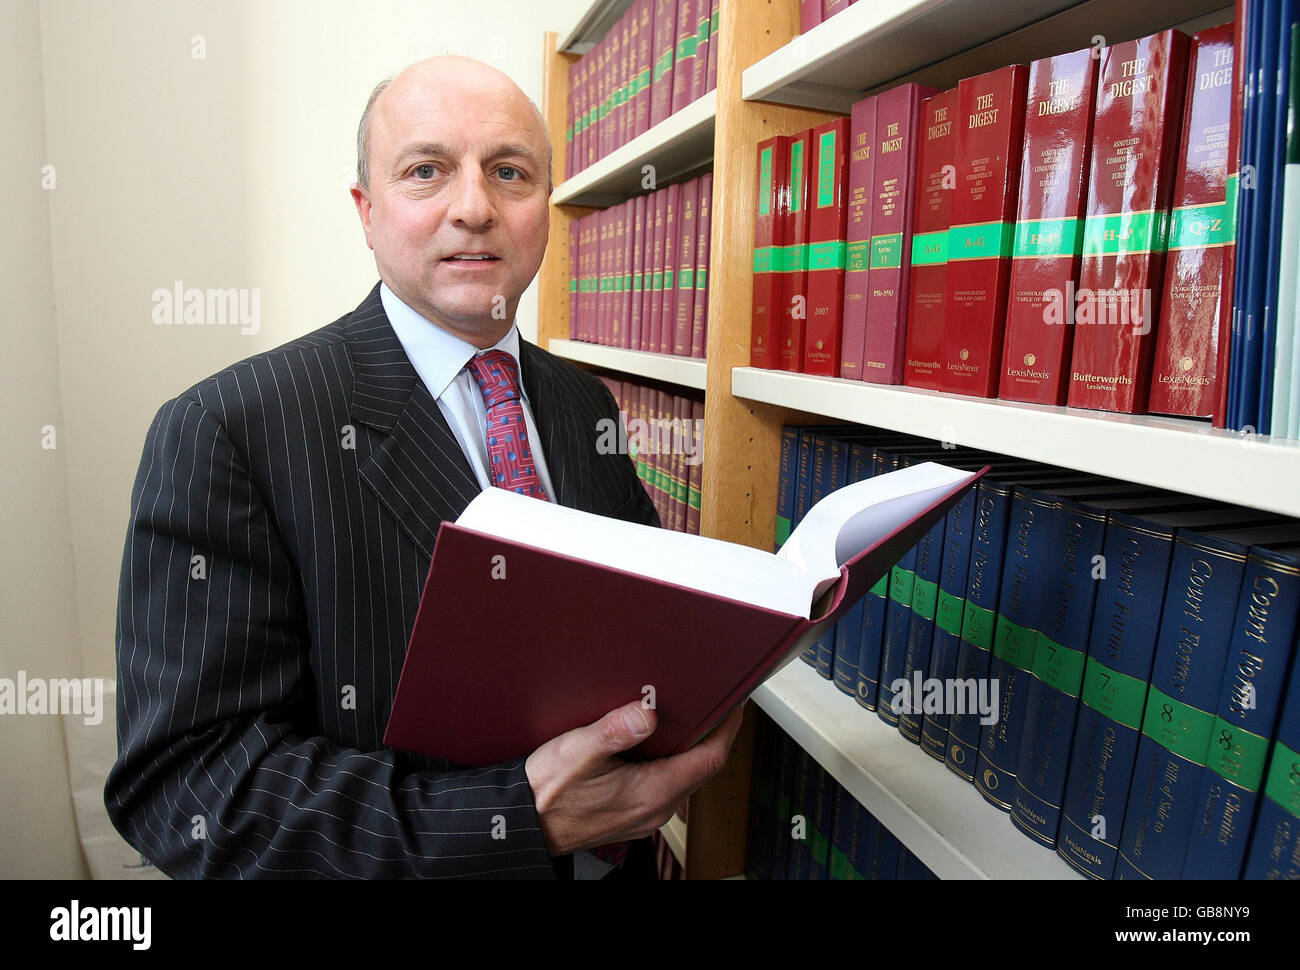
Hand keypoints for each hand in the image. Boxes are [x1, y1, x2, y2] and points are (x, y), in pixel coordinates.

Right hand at [524, 702, 744, 856]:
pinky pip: (664, 785)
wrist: (522, 822)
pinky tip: (653, 744)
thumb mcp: (578, 750)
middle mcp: (655, 809)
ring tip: (685, 717)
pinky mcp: (631, 814)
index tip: (734, 703)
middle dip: (710, 734)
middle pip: (701, 767)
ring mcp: (644, 815)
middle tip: (711, 702)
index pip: (710, 759)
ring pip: (683, 777)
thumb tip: (646, 713)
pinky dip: (668, 762)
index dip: (727, 728)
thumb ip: (614, 729)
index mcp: (652, 793)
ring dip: (688, 748)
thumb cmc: (546, 791)